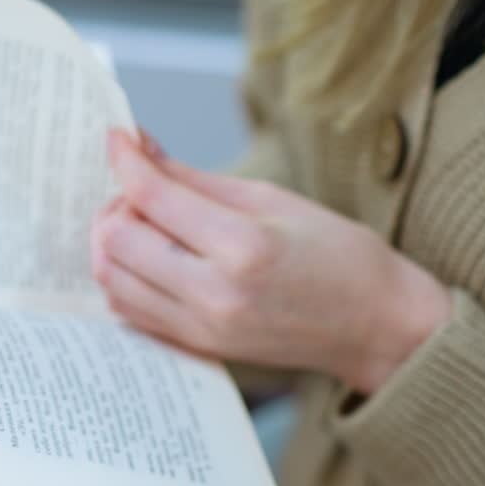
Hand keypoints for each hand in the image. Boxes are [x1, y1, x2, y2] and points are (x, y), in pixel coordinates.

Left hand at [91, 128, 451, 394]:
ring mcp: (201, 328)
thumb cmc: (336, 256)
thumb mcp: (271, 198)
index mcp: (244, 248)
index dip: (124, 159)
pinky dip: (124, 277)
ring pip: (110, 278)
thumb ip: (195, 178)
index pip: (152, 197)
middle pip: (115, 241)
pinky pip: (128, 310)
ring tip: (145, 223)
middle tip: (139, 188)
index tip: (118, 137)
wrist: (374, 326)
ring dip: (113, 242)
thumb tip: (142, 147)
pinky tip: (150, 258)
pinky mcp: (195, 348)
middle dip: (116, 203)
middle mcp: (215, 295)